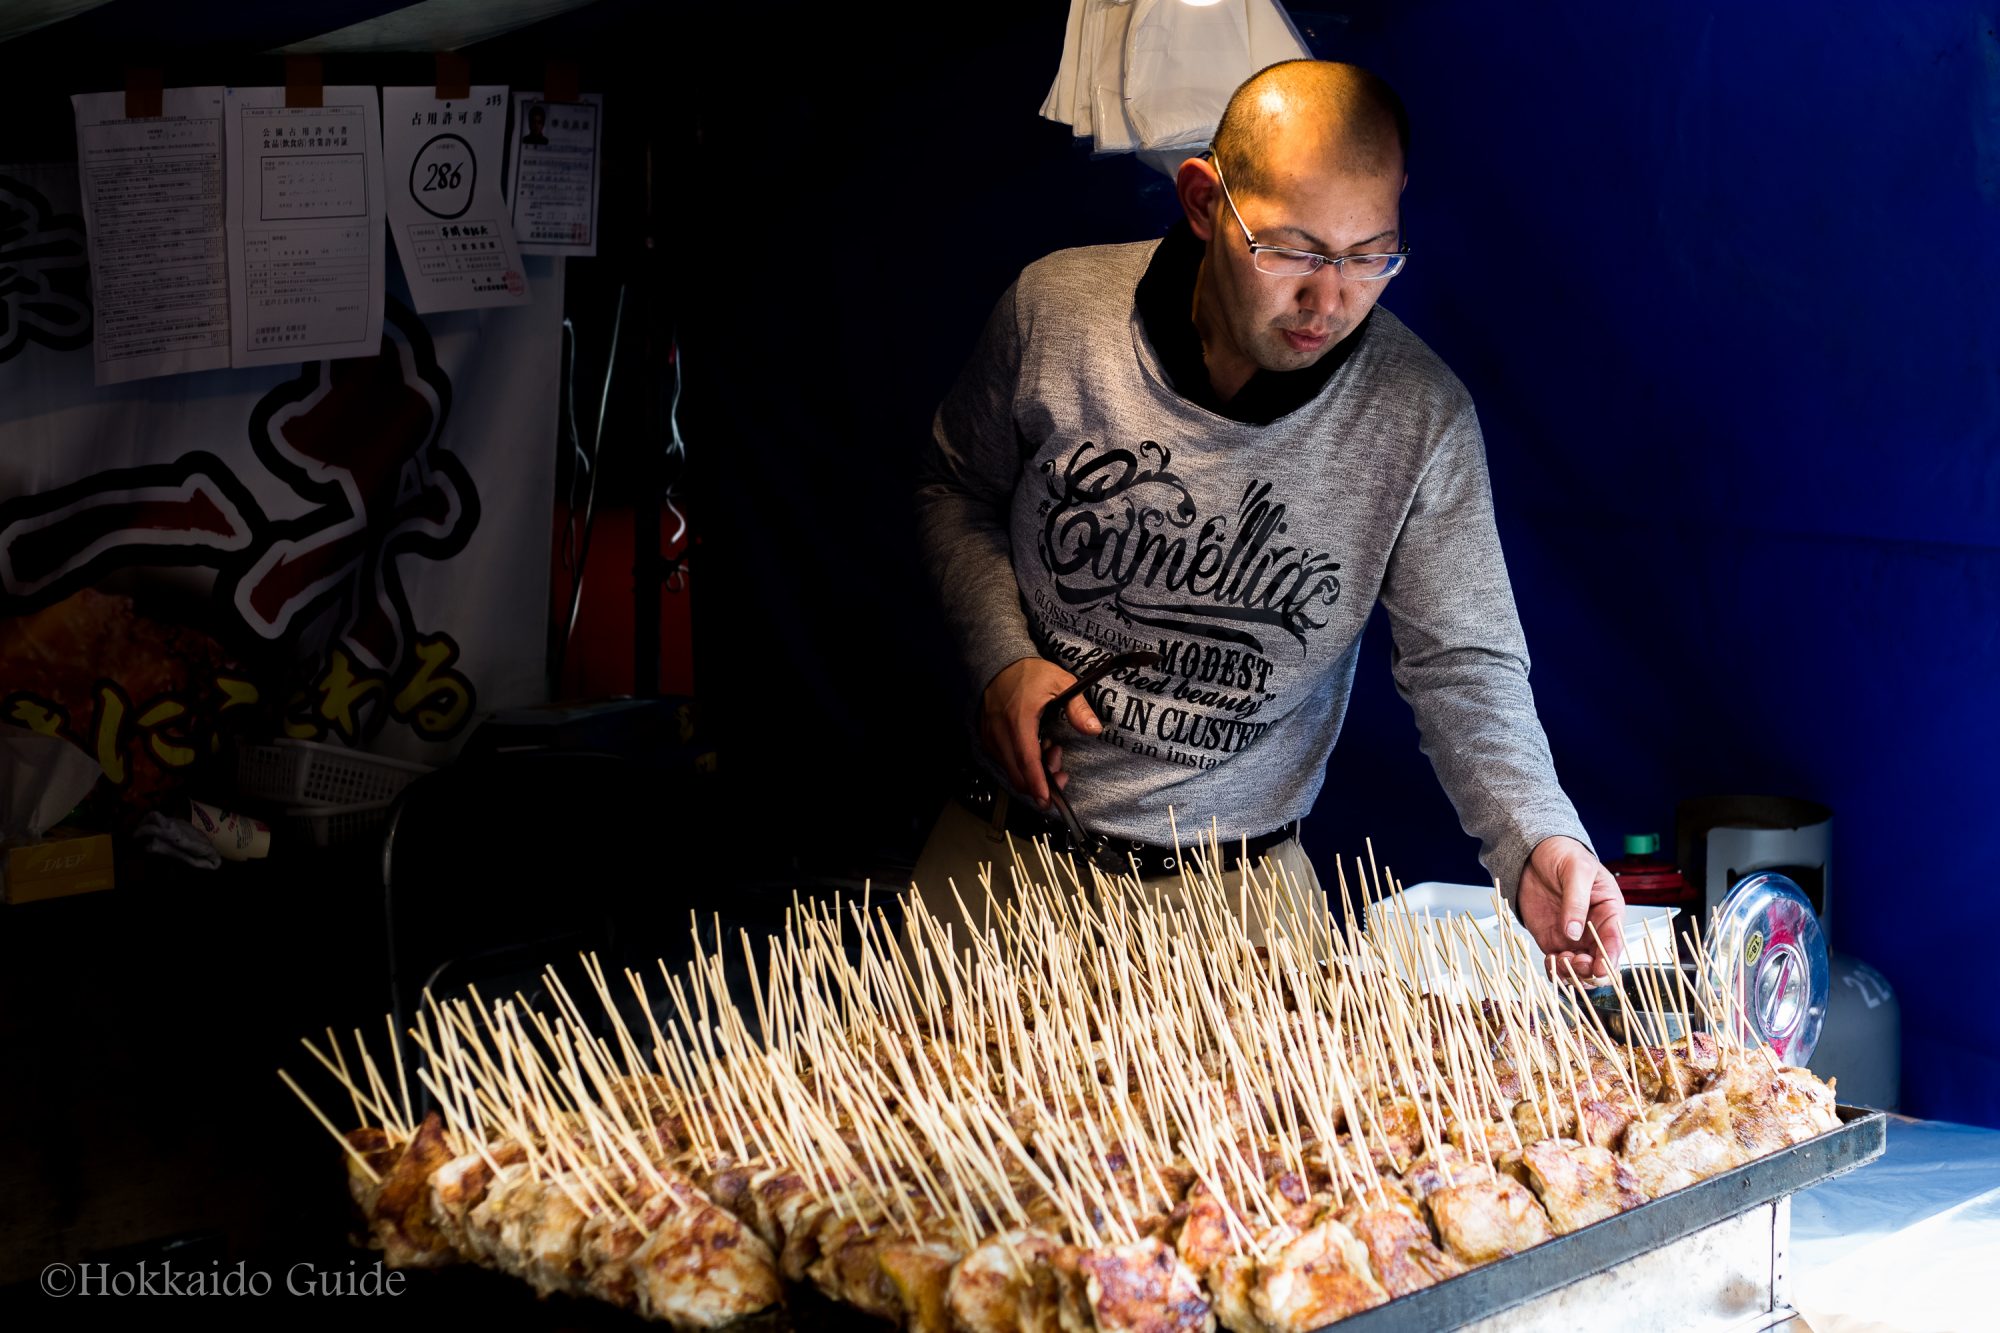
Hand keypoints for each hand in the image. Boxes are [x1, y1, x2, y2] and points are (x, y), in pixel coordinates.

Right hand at [979, 657, 1101, 808]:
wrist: (998, 665)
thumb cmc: (1029, 674)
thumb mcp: (1060, 682)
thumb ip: (1078, 706)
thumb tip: (1093, 728)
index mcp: (1019, 719)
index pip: (1027, 760)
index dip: (1037, 783)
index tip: (1046, 799)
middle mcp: (1000, 732)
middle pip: (1018, 774)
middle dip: (1041, 782)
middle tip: (1059, 769)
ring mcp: (991, 738)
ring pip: (1011, 772)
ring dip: (1032, 773)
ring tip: (1049, 749)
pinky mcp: (987, 741)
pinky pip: (1004, 764)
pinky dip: (1020, 766)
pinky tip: (1034, 749)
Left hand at [1518, 835, 1624, 985]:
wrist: (1535, 854)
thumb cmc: (1565, 855)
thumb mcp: (1577, 870)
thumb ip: (1576, 900)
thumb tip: (1574, 932)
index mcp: (1609, 911)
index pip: (1615, 941)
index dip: (1609, 959)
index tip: (1599, 969)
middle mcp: (1594, 929)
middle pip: (1599, 961)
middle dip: (1590, 970)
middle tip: (1576, 963)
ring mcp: (1573, 937)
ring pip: (1579, 968)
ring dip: (1572, 973)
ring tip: (1559, 961)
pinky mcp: (1552, 940)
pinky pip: (1557, 963)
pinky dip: (1554, 970)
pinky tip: (1549, 962)